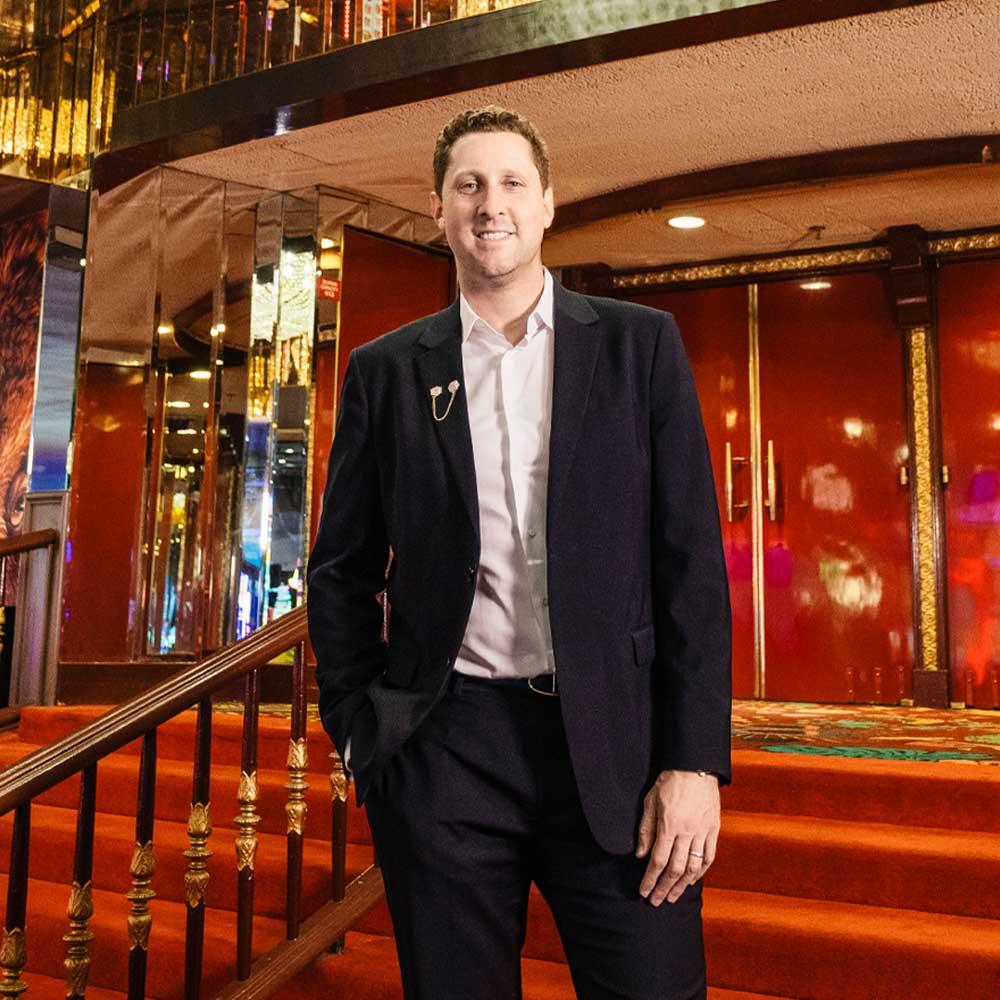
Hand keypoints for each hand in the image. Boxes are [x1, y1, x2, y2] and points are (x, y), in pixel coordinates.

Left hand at [635, 769, 719, 905]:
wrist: (696, 766)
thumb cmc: (670, 781)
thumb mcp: (650, 801)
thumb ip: (646, 829)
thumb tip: (640, 855)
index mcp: (669, 825)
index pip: (657, 860)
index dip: (650, 879)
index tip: (644, 891)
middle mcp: (687, 832)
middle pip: (675, 869)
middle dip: (664, 888)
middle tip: (656, 901)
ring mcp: (703, 832)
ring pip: (693, 867)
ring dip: (682, 885)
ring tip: (673, 896)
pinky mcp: (714, 829)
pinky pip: (709, 856)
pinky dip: (701, 872)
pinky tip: (692, 880)